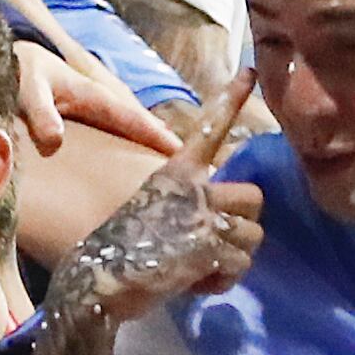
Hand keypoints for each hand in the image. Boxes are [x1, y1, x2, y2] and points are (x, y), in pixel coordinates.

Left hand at [9, 33, 183, 158]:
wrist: (0, 60)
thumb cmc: (18, 70)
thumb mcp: (29, 87)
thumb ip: (41, 111)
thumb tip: (55, 141)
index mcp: (90, 94)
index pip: (129, 117)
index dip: (153, 134)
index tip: (178, 151)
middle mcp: (94, 106)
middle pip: (132, 128)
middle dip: (156, 146)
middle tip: (183, 172)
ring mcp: (86, 116)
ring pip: (120, 135)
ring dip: (139, 151)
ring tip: (160, 175)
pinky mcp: (73, 126)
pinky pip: (102, 141)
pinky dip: (117, 153)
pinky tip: (120, 170)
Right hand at [48, 70, 265, 327]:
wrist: (101, 279)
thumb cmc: (121, 247)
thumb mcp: (151, 208)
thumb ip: (185, 204)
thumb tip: (219, 218)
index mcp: (176, 171)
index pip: (209, 127)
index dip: (232, 98)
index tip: (252, 70)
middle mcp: (193, 188)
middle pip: (254, 196)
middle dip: (246, 223)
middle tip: (223, 242)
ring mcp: (201, 217)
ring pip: (254, 235)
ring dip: (236, 257)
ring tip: (206, 267)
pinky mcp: (206, 249)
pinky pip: (240, 265)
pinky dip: (224, 280)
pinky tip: (199, 284)